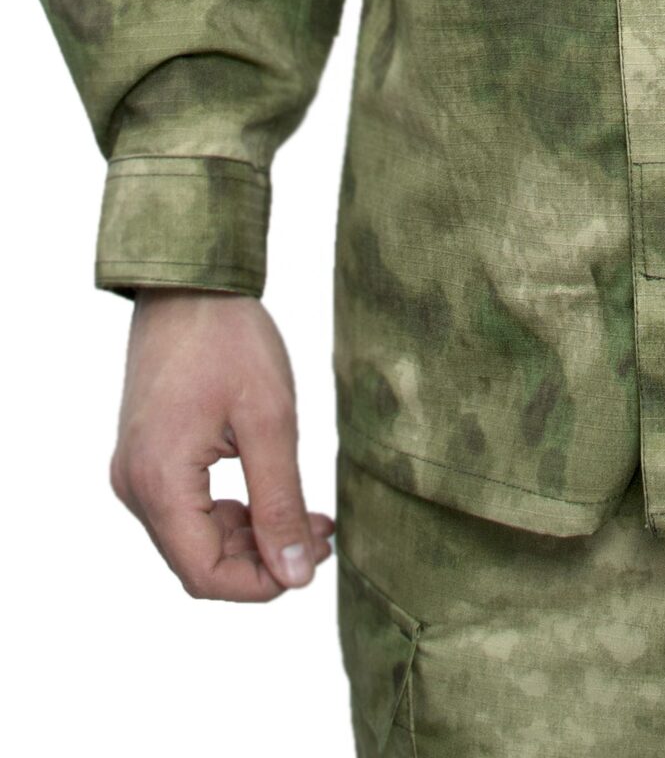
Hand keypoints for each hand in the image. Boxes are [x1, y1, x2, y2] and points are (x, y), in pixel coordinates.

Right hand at [109, 288, 333, 601]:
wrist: (189, 285)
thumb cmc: (230, 341)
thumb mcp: (270, 420)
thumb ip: (280, 502)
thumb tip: (295, 576)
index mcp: (159, 484)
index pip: (205, 576)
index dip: (262, 582)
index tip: (313, 560)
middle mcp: (136, 488)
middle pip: (199, 561)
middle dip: (264, 558)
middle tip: (324, 533)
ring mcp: (136, 473)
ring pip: (194, 538)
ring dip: (252, 535)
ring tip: (310, 516)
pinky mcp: (147, 457)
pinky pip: (186, 508)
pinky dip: (232, 512)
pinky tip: (275, 494)